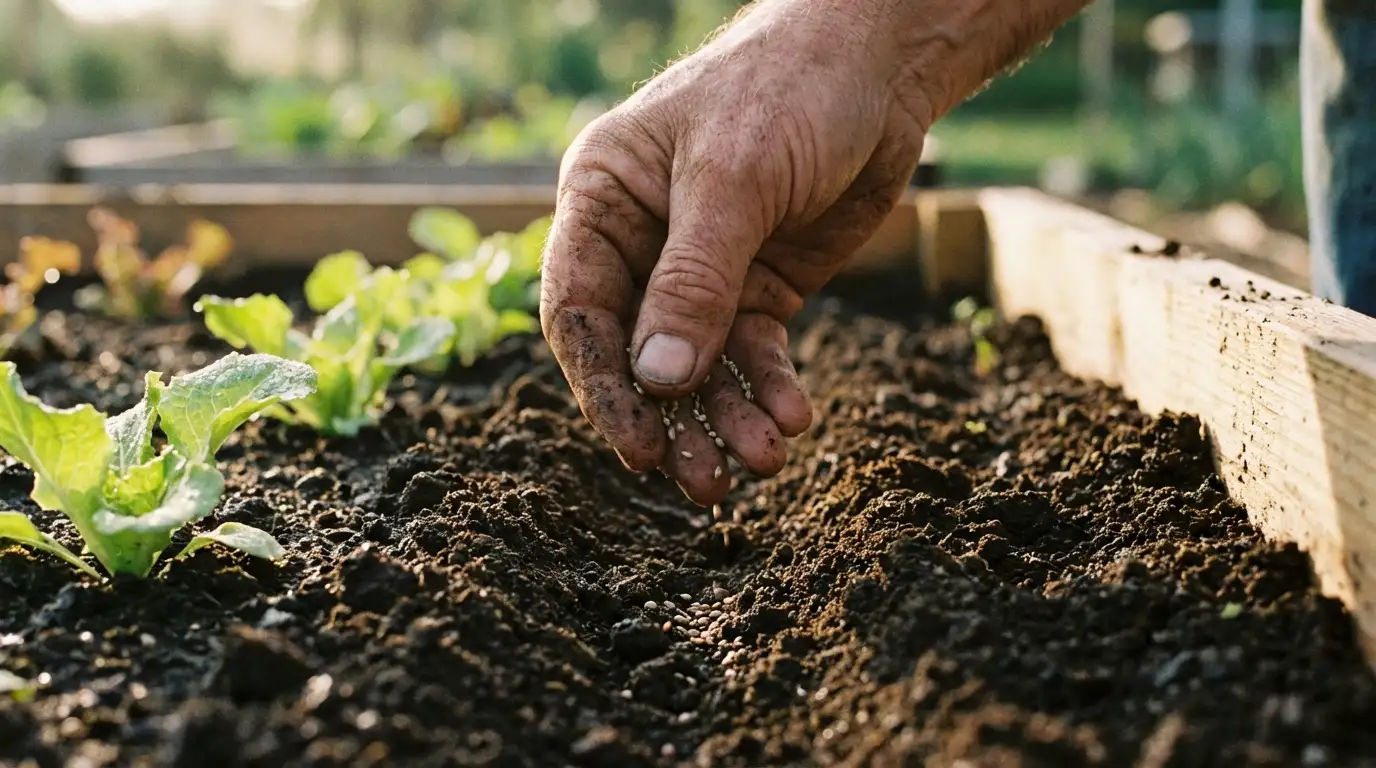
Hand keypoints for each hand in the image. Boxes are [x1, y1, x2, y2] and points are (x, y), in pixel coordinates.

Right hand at [539, 0, 931, 505]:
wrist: (879, 67)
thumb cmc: (786, 91)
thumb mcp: (734, 182)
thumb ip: (693, 283)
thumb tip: (657, 382)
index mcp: (604, 200)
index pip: (580, 309)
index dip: (604, 385)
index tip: (638, 447)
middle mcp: (642, 241)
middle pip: (639, 352)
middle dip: (671, 419)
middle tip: (701, 483)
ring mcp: (703, 269)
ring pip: (698, 364)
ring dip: (725, 417)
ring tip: (761, 464)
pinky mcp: (759, 285)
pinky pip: (753, 351)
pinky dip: (769, 388)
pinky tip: (792, 421)